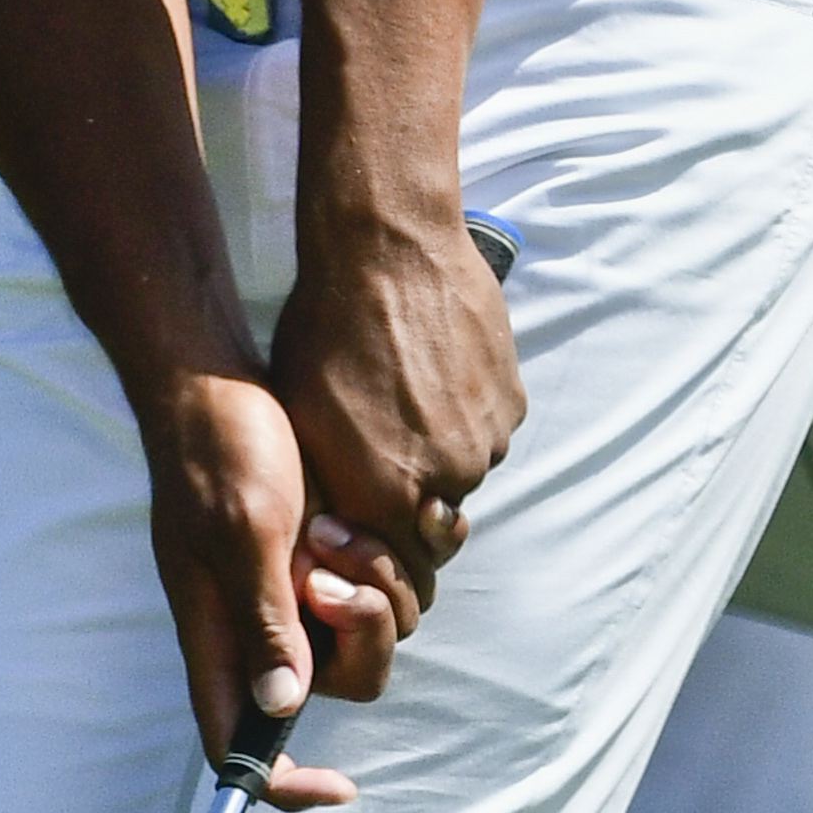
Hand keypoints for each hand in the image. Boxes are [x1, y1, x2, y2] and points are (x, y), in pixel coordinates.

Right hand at [138, 366, 401, 812]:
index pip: (238, 744)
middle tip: (339, 577)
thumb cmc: (217, 450)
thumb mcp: (245, 531)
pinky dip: (381, 561)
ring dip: (372, 587)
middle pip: (330, 688)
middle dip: (359, 640)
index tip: (342, 787)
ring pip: (361, 636)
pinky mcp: (313, 557)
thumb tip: (283, 705)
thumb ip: (265, 619)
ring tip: (337, 527)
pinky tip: (356, 518)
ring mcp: (284, 591)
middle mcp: (250, 625)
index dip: (285, 781)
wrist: (215, 380)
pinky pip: (373, 589)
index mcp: (218, 634)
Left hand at [271, 214, 525, 613]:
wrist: (386, 251)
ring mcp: (486, 439)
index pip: (399, 562)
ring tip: (407, 397)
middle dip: (413, 497)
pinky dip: (466, 413)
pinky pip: (489, 428)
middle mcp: (446, 478)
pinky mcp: (511, 401)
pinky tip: (435, 371)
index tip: (366, 513)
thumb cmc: (323, 331)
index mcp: (385, 494)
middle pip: (435, 518)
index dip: (384, 545)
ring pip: (465, 470)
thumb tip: (339, 523)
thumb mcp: (301, 418)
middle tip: (386, 443)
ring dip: (442, 450)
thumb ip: (332, 485)